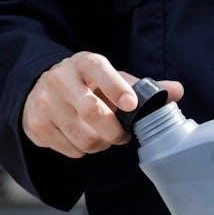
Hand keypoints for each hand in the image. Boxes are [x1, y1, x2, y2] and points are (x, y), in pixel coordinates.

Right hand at [21, 51, 183, 157]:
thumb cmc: (89, 86)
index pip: (99, 70)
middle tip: (122, 136)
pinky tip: (82, 138)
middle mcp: (60, 79)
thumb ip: (145, 88)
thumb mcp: (114, 80)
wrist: (41, 90)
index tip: (130, 104)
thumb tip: (178, 90)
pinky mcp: (35, 125)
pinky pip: (70, 150)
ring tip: (102, 136)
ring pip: (83, 137)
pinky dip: (83, 151)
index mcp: (85, 63)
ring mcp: (44, 102)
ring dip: (100, 144)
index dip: (116, 88)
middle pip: (92, 112)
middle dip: (114, 131)